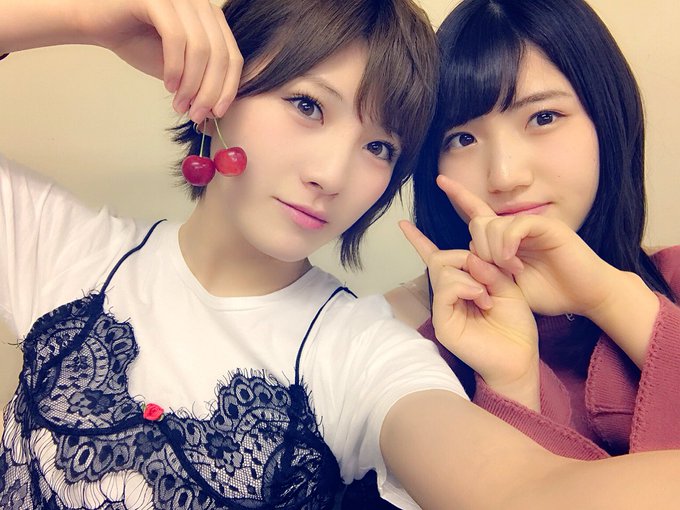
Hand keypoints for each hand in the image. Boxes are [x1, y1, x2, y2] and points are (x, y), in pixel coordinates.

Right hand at [79, 0, 241, 120]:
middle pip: (220, 54)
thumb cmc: (137, 41)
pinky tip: (168, 85)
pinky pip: (176, 38)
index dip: (229, 88)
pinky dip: (175, 67)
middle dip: (209, 91)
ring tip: (180, 104)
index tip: (217, 113)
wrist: (95, 21)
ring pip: (200, 49)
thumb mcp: (177, 66)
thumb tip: (216, 109)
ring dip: (191, 84)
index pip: (233, 55)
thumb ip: (198, 80)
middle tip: (196, 115)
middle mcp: (201, 2)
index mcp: (211, 17)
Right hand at [400, 220, 539, 408]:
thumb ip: (488, 267)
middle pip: (440, 258)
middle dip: (464, 257)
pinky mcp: (443, 322)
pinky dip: (465, 286)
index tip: (402, 223)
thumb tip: (468, 254)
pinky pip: (445, 289)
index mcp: (461, 285)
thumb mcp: (508, 285)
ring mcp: (443, 309)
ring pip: (441, 269)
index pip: (434, 257)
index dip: (418, 240)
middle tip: (487, 275)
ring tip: (487, 295)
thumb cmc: (516, 325)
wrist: (521, 357)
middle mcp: (447, 295)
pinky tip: (481, 298)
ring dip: (469, 275)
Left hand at [437, 175, 617, 317]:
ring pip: (493, 225)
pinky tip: (513, 262)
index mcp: (505, 239)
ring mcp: (531, 224)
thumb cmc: (550, 292)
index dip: (459, 195)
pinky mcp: (548, 225)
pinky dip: (508, 245)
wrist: (586, 296)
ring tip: (509, 270)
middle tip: (495, 271)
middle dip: (478, 249)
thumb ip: (489, 274)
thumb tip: (469, 258)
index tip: (440, 179)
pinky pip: (515, 225)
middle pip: (477, 223)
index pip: (476, 212)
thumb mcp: (509, 288)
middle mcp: (515, 227)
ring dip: (494, 252)